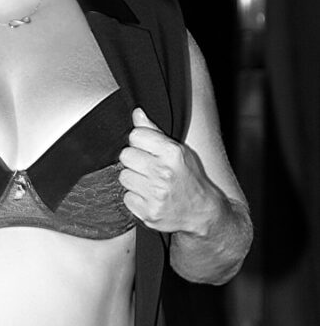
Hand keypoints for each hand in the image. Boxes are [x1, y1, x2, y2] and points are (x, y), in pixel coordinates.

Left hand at [118, 108, 219, 233]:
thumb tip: (137, 113)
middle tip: (147, 168)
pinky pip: (126, 197)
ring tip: (149, 183)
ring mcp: (156, 194)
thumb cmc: (189, 178)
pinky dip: (135, 198)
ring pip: (124, 177)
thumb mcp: (178, 150)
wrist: (202, 212)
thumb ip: (154, 132)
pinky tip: (149, 197)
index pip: (135, 135)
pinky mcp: (149, 212)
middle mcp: (163, 173)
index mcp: (172, 153)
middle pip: (125, 156)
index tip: (147, 150)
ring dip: (133, 180)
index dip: (139, 142)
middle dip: (134, 161)